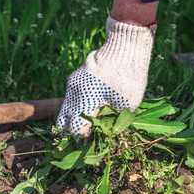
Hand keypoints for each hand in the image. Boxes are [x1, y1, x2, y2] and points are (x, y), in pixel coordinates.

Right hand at [56, 17, 154, 135]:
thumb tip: (108, 135)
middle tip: (81, 141)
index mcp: (86, 103)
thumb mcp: (128, 106)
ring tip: (84, 127)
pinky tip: (88, 109)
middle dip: (70, 133)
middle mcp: (74, 95)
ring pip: (65, 109)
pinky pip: (71, 97)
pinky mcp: (76, 78)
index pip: (76, 130)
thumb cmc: (129, 78)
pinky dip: (76, 106)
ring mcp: (73, 85)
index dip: (81, 141)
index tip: (89, 146)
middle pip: (63, 122)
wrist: (125, 47)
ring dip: (72, 119)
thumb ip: (115, 122)